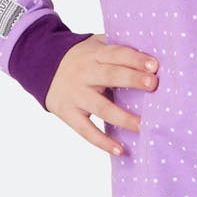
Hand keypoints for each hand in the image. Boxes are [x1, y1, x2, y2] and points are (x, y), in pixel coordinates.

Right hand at [45, 33, 158, 155]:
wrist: (42, 66)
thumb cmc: (82, 58)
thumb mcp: (95, 46)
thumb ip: (118, 49)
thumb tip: (154, 58)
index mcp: (94, 54)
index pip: (116, 54)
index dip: (135, 59)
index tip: (154, 66)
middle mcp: (84, 73)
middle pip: (110, 76)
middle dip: (132, 80)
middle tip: (154, 85)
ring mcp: (76, 95)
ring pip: (102, 107)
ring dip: (123, 117)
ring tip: (143, 125)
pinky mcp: (68, 114)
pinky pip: (86, 130)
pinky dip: (103, 142)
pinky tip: (120, 150)